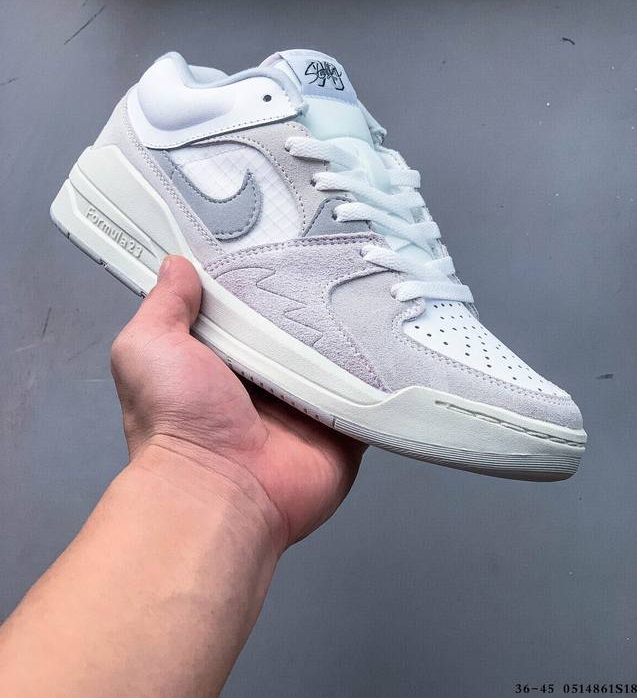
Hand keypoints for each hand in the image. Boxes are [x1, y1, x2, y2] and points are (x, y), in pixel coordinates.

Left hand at [111, 256, 364, 552]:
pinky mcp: (342, 424)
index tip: (278, 238)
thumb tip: (177, 264)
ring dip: (350, 328)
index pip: (245, 308)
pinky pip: (369, 389)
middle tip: (336, 253)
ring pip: (336, 354)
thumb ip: (164, 305)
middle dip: (311, 298)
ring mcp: (306, 402)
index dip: (257, 277)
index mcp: (221, 360)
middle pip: (296, 328)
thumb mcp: (149, 348)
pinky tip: (395, 329)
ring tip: (374, 279)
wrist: (220, 491)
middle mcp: (264, 380)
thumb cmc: (177, 420)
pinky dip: (380, 367)